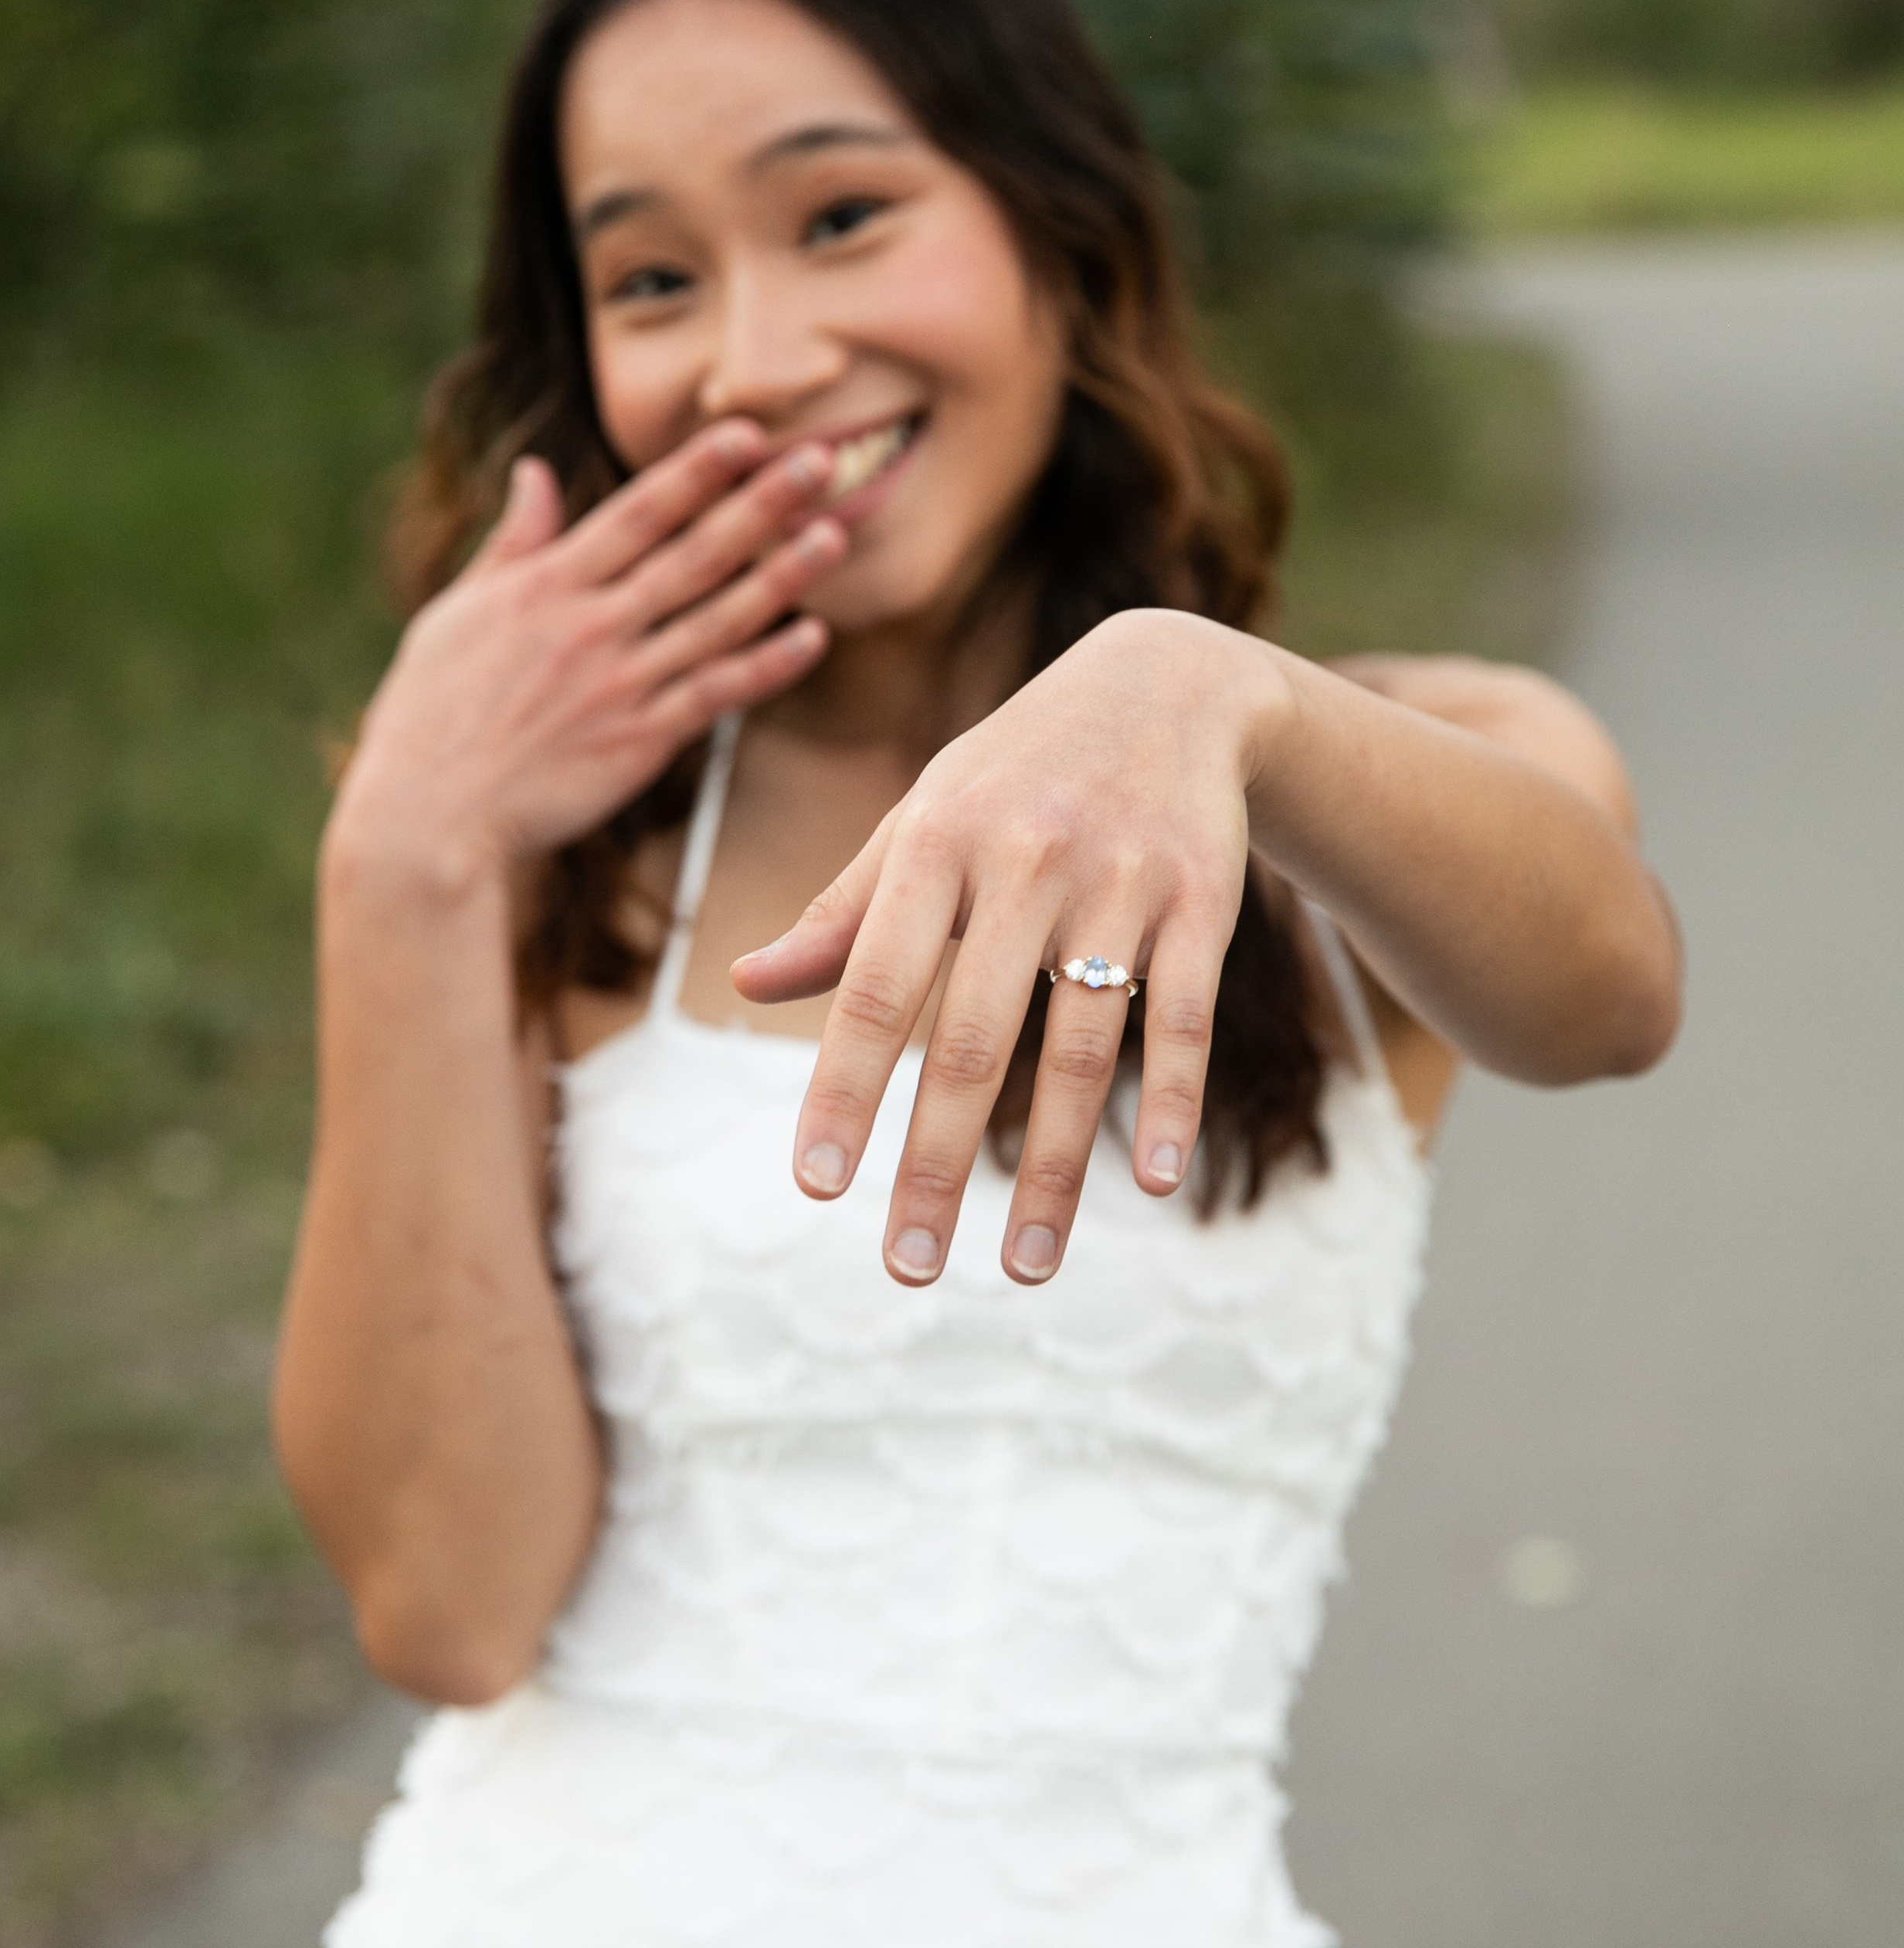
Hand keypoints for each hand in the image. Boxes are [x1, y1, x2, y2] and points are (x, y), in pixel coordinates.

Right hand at [332, 422, 845, 888]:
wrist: (427, 818)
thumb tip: (535, 472)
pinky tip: (813, 637)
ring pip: (719, 617)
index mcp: (545, 586)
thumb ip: (510, 544)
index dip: (698, 469)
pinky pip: (717, 694)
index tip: (749, 433)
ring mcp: (621, 683)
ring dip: (783, 574)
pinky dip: (768, 665)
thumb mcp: (456, 613)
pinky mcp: (640, 741)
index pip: (637, 511)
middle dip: (762, 502)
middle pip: (694, 552)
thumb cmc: (431, 714)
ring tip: (835, 534)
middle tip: (821, 460)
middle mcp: (591, 625)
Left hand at [733, 609, 1271, 1284]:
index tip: (817, 1188)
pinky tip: (1156, 1182)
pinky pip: (1186, 1015)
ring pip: (1082, 1045)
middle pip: (972, 1038)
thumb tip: (743, 984)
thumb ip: (843, 909)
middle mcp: (1024, 860)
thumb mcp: (921, 818)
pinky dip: (1173, 1100)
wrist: (1166, 680)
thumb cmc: (1015, 770)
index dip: (843, 1089)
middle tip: (908, 1268)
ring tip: (1026, 1267)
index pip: (874, 987)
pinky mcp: (1203, 897)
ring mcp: (1120, 879)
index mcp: (935, 842)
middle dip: (935, 1164)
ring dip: (1056, 1168)